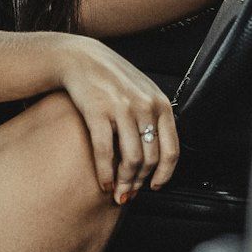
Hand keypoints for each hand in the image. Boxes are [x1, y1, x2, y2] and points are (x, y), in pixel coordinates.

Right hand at [59, 36, 178, 203]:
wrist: (80, 58)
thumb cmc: (110, 77)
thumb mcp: (141, 91)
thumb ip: (153, 116)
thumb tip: (157, 152)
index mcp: (160, 104)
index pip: (171, 150)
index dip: (164, 174)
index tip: (156, 186)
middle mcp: (145, 106)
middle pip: (150, 159)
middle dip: (140, 183)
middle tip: (129, 194)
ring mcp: (122, 109)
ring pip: (131, 160)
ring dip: (124, 183)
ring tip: (116, 191)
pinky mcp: (98, 112)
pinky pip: (106, 152)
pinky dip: (105, 173)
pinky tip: (102, 182)